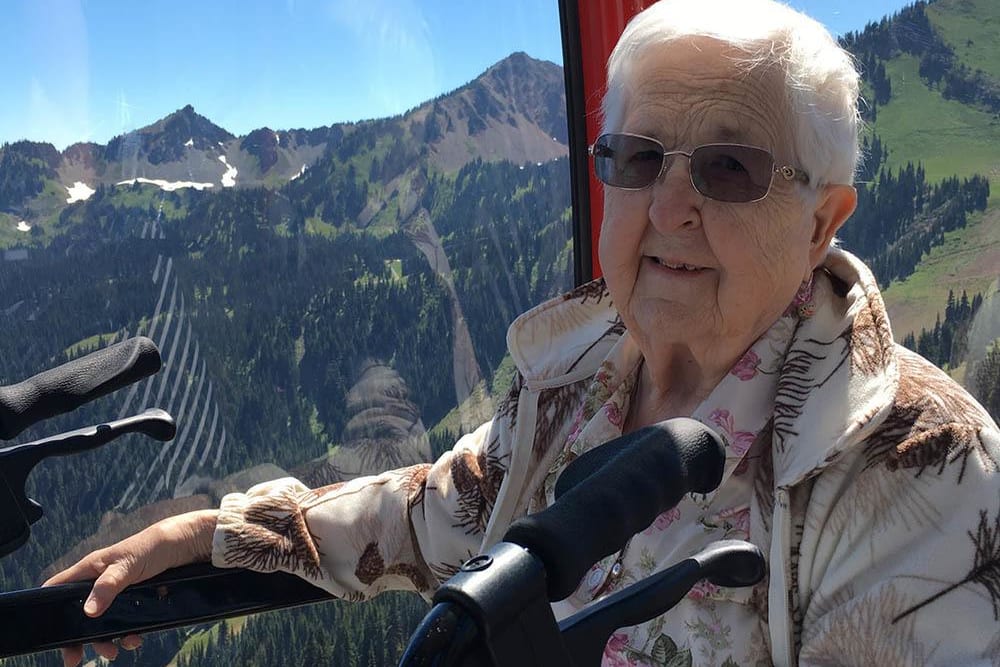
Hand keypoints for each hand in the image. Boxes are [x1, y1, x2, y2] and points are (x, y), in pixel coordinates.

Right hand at [42, 509, 217, 665]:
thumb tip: (87, 611)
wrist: (188, 545)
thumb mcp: (128, 564)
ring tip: (113, 651)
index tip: (50, 633)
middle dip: (79, 636)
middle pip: (79, 613)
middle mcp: (101, 582)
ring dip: (105, 640)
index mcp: (91, 569)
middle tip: (77, 657)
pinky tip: (134, 639)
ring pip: (102, 622)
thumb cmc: (153, 546)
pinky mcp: (135, 599)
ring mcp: (118, 592)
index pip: (58, 588)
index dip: (49, 608)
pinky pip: (125, 622)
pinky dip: (126, 634)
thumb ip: (108, 585)